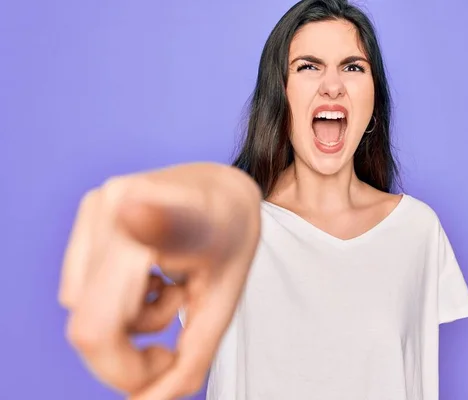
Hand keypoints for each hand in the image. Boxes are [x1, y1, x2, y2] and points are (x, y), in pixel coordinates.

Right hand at [59, 163, 261, 398]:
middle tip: (169, 353)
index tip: (165, 364)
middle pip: (87, 327)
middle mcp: (114, 206)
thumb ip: (190, 359)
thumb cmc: (232, 240)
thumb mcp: (225, 302)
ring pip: (80, 312)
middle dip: (127, 358)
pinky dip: (114, 303)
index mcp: (157, 222)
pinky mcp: (87, 214)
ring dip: (126, 325)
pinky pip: (79, 289)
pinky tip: (150, 279)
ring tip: (170, 293)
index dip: (123, 365)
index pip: (105, 324)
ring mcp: (95, 206)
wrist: (222, 188)